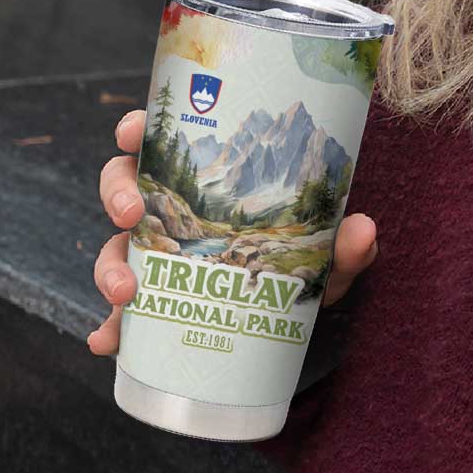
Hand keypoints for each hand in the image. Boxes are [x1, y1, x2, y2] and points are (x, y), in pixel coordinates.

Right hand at [86, 109, 378, 354]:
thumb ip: (343, 245)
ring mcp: (158, 259)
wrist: (293, 323)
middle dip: (117, 196)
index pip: (162, 143)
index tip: (131, 131)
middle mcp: (174, 214)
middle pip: (123, 187)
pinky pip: (121, 316)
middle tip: (131, 216)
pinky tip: (109, 343)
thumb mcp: (325, 257)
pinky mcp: (155, 306)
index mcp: (204, 184)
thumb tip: (363, 230)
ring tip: (125, 293)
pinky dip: (111, 329)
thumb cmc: (301, 269)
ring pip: (115, 248)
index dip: (136, 130)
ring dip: (109, 266)